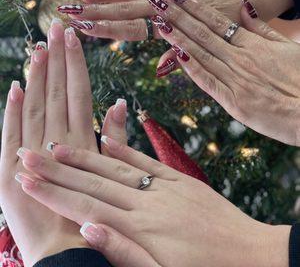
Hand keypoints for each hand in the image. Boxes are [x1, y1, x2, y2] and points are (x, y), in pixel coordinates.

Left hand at [0, 19, 126, 265]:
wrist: (68, 254)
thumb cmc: (99, 211)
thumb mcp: (113, 172)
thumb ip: (115, 135)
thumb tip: (120, 103)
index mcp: (83, 142)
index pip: (78, 92)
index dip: (75, 63)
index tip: (73, 37)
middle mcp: (58, 142)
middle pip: (56, 92)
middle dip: (56, 58)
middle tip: (55, 28)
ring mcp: (32, 155)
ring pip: (34, 106)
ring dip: (36, 75)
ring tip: (38, 48)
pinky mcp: (9, 172)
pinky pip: (9, 134)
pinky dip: (11, 109)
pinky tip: (13, 87)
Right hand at [16, 138, 289, 266]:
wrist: (253, 257)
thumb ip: (123, 251)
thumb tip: (86, 226)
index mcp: (141, 228)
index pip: (85, 205)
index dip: (53, 192)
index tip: (26, 179)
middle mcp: (149, 202)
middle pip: (95, 181)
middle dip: (58, 169)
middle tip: (29, 154)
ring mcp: (165, 187)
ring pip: (116, 168)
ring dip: (85, 156)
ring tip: (57, 145)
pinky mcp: (181, 181)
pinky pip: (147, 162)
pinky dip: (124, 150)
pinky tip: (106, 139)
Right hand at [57, 0, 292, 40]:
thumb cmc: (228, 19)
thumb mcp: (208, 40)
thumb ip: (182, 51)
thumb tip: (162, 68)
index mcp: (171, 21)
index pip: (130, 26)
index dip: (105, 26)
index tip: (82, 27)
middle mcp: (164, 1)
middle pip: (122, 7)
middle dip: (93, 9)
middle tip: (67, 10)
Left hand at [147, 0, 299, 145]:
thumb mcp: (287, 46)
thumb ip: (262, 28)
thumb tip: (244, 7)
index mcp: (253, 44)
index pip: (217, 21)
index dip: (195, 7)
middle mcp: (240, 57)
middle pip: (203, 33)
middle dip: (178, 16)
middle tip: (157, 1)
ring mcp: (235, 78)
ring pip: (201, 54)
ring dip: (178, 37)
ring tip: (159, 22)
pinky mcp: (233, 101)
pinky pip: (208, 81)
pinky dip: (191, 68)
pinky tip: (174, 56)